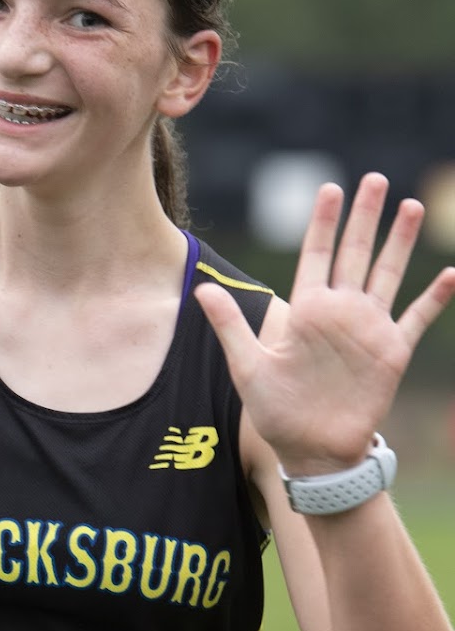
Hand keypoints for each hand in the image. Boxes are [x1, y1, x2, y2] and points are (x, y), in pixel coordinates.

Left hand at [195, 173, 454, 473]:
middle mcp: (339, 312)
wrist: (313, 451)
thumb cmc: (276, 412)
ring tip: (411, 206)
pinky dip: (434, 297)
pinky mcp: (391, 352)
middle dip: (364, 217)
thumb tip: (200, 288)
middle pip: (355, 253)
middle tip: (375, 179)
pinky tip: (451, 274)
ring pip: (388, 273)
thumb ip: (231, 325)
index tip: (329, 188)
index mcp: (306, 309)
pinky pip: (417, 318)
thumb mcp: (248, 367)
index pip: (316, 254)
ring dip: (399, 242)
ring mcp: (368, 329)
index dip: (323, 222)